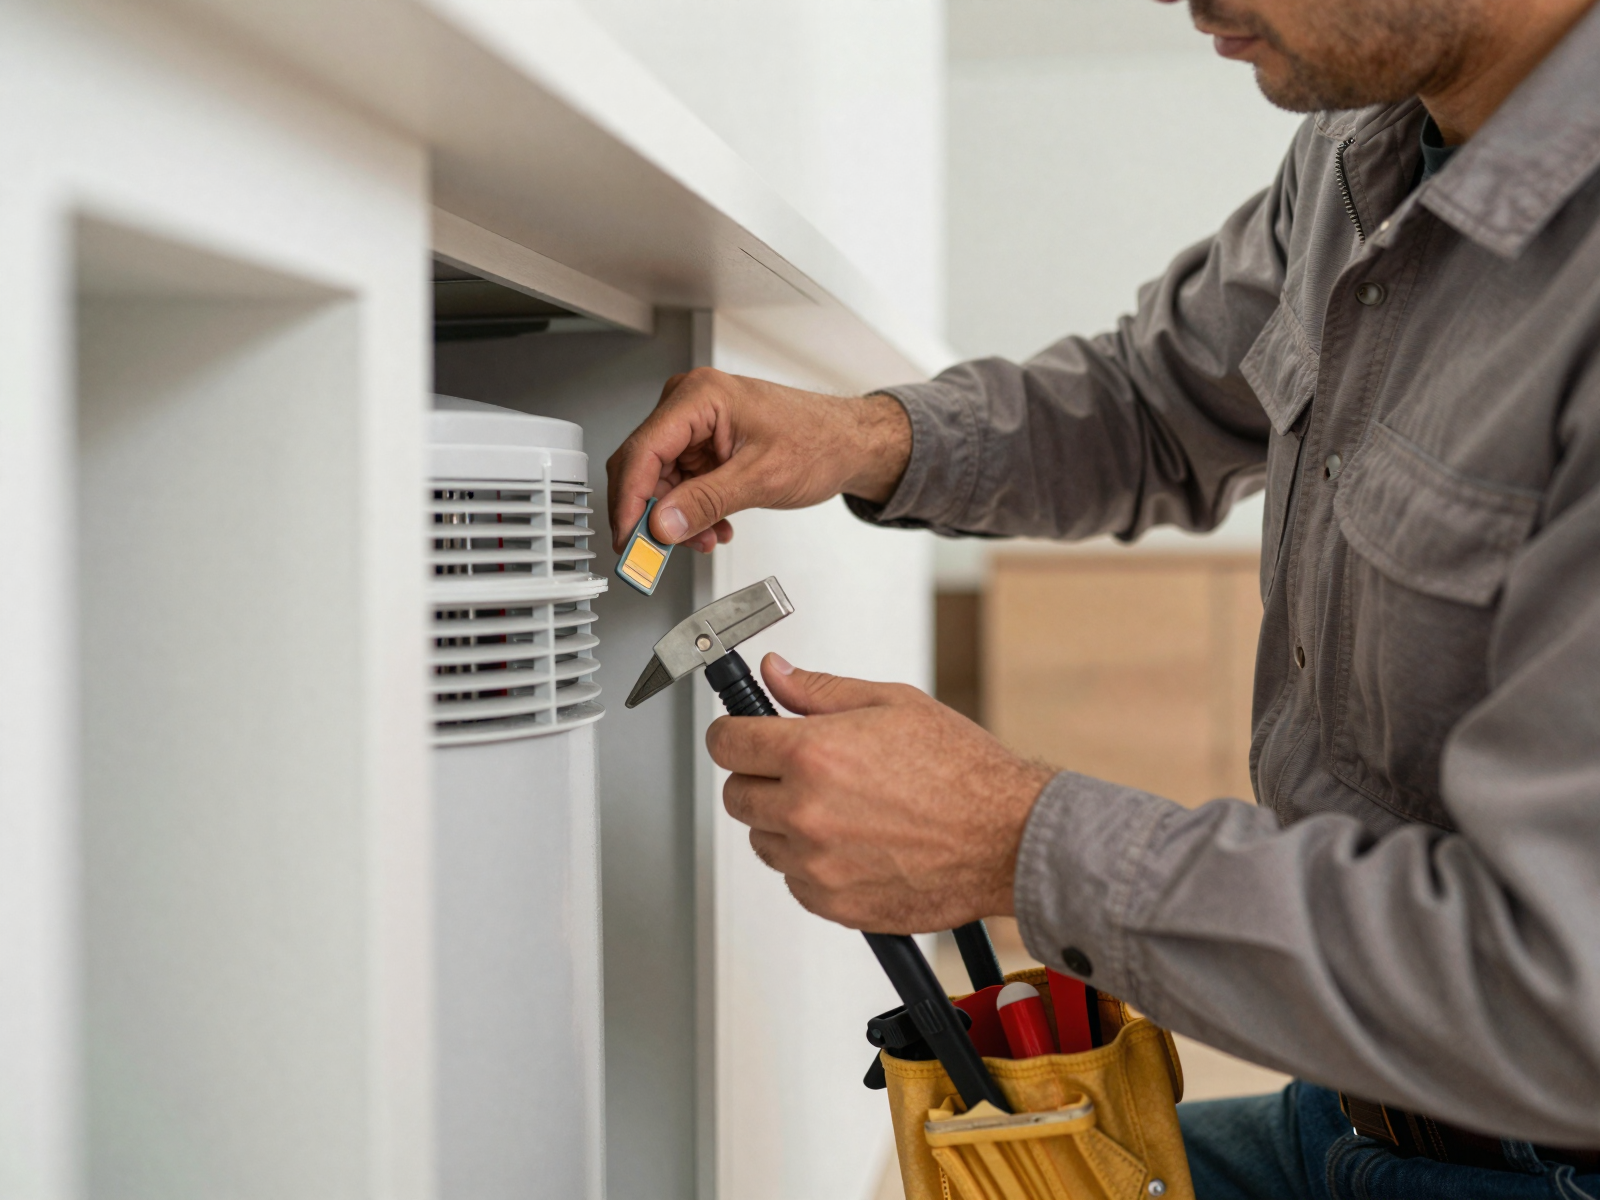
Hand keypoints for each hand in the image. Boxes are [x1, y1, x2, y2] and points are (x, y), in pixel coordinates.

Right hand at [605, 367, 910, 553]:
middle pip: (644, 466)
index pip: (643, 451)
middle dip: (652, 514)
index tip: (627, 539)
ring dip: (676, 517)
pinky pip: (680, 483)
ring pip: (660, 480)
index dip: (629, 501)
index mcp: (699, 396)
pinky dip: (691, 510)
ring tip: (705, 539)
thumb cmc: (820, 442)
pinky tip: (714, 527)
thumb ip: (706, 502)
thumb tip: (662, 524)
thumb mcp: (760, 478)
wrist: (849, 443)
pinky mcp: (704, 444)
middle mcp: (690, 404)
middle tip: (655, 553)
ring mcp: (696, 424)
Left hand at [707, 654, 1055, 932]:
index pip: (726, 743)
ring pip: (763, 841)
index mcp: (814, 754)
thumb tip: (775, 674)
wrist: (1007, 838)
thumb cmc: (963, 772)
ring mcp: (817, 864)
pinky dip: (812, 864)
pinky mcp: (833, 904)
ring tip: (840, 808)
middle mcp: (806, 812)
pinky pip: (794, 881)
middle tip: (803, 770)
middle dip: (761, 777)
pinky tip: (855, 842)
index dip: (736, 732)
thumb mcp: (892, 703)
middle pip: (736, 795)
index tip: (746, 734)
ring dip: (785, 824)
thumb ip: (818, 690)